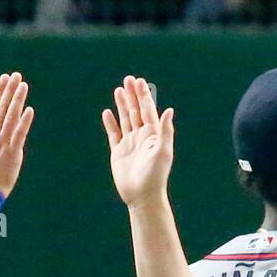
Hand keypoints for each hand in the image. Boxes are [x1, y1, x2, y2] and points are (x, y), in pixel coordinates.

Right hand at [0, 72, 34, 198]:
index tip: (4, 78)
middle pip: (2, 108)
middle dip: (8, 91)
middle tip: (16, 75)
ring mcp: (2, 143)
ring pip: (10, 117)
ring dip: (17, 100)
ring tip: (23, 85)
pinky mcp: (12, 152)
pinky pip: (19, 134)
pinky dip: (24, 122)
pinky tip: (29, 110)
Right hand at [103, 76, 175, 210]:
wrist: (142, 197)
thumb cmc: (155, 176)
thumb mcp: (163, 152)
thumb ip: (166, 131)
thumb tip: (169, 110)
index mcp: (153, 135)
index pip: (148, 111)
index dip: (144, 96)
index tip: (140, 82)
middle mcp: (142, 137)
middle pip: (136, 111)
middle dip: (133, 96)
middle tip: (128, 79)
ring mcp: (130, 144)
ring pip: (125, 120)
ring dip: (122, 105)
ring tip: (118, 90)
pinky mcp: (118, 153)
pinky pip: (113, 134)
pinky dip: (110, 123)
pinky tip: (107, 112)